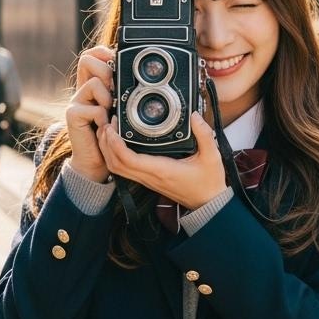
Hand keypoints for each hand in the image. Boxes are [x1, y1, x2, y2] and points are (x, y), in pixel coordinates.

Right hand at [66, 46, 115, 182]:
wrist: (97, 160)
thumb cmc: (113, 133)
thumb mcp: (122, 109)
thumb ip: (125, 93)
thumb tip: (144, 78)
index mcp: (93, 83)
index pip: (92, 54)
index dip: (104, 53)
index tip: (117, 65)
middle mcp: (81, 89)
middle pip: (87, 60)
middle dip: (106, 71)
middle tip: (116, 89)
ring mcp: (75, 101)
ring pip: (93, 83)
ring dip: (108, 97)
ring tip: (111, 112)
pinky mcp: (72, 115)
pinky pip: (94, 108)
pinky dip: (104, 118)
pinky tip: (105, 126)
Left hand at [97, 111, 227, 210]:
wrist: (208, 203)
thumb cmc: (209, 182)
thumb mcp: (212, 156)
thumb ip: (204, 134)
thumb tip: (194, 115)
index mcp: (162, 170)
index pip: (129, 160)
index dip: (115, 144)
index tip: (113, 128)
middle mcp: (150, 177)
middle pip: (115, 164)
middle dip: (106, 144)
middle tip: (108, 124)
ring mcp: (147, 180)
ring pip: (117, 169)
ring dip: (108, 151)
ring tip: (109, 131)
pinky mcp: (148, 180)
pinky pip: (125, 170)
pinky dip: (115, 157)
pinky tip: (118, 144)